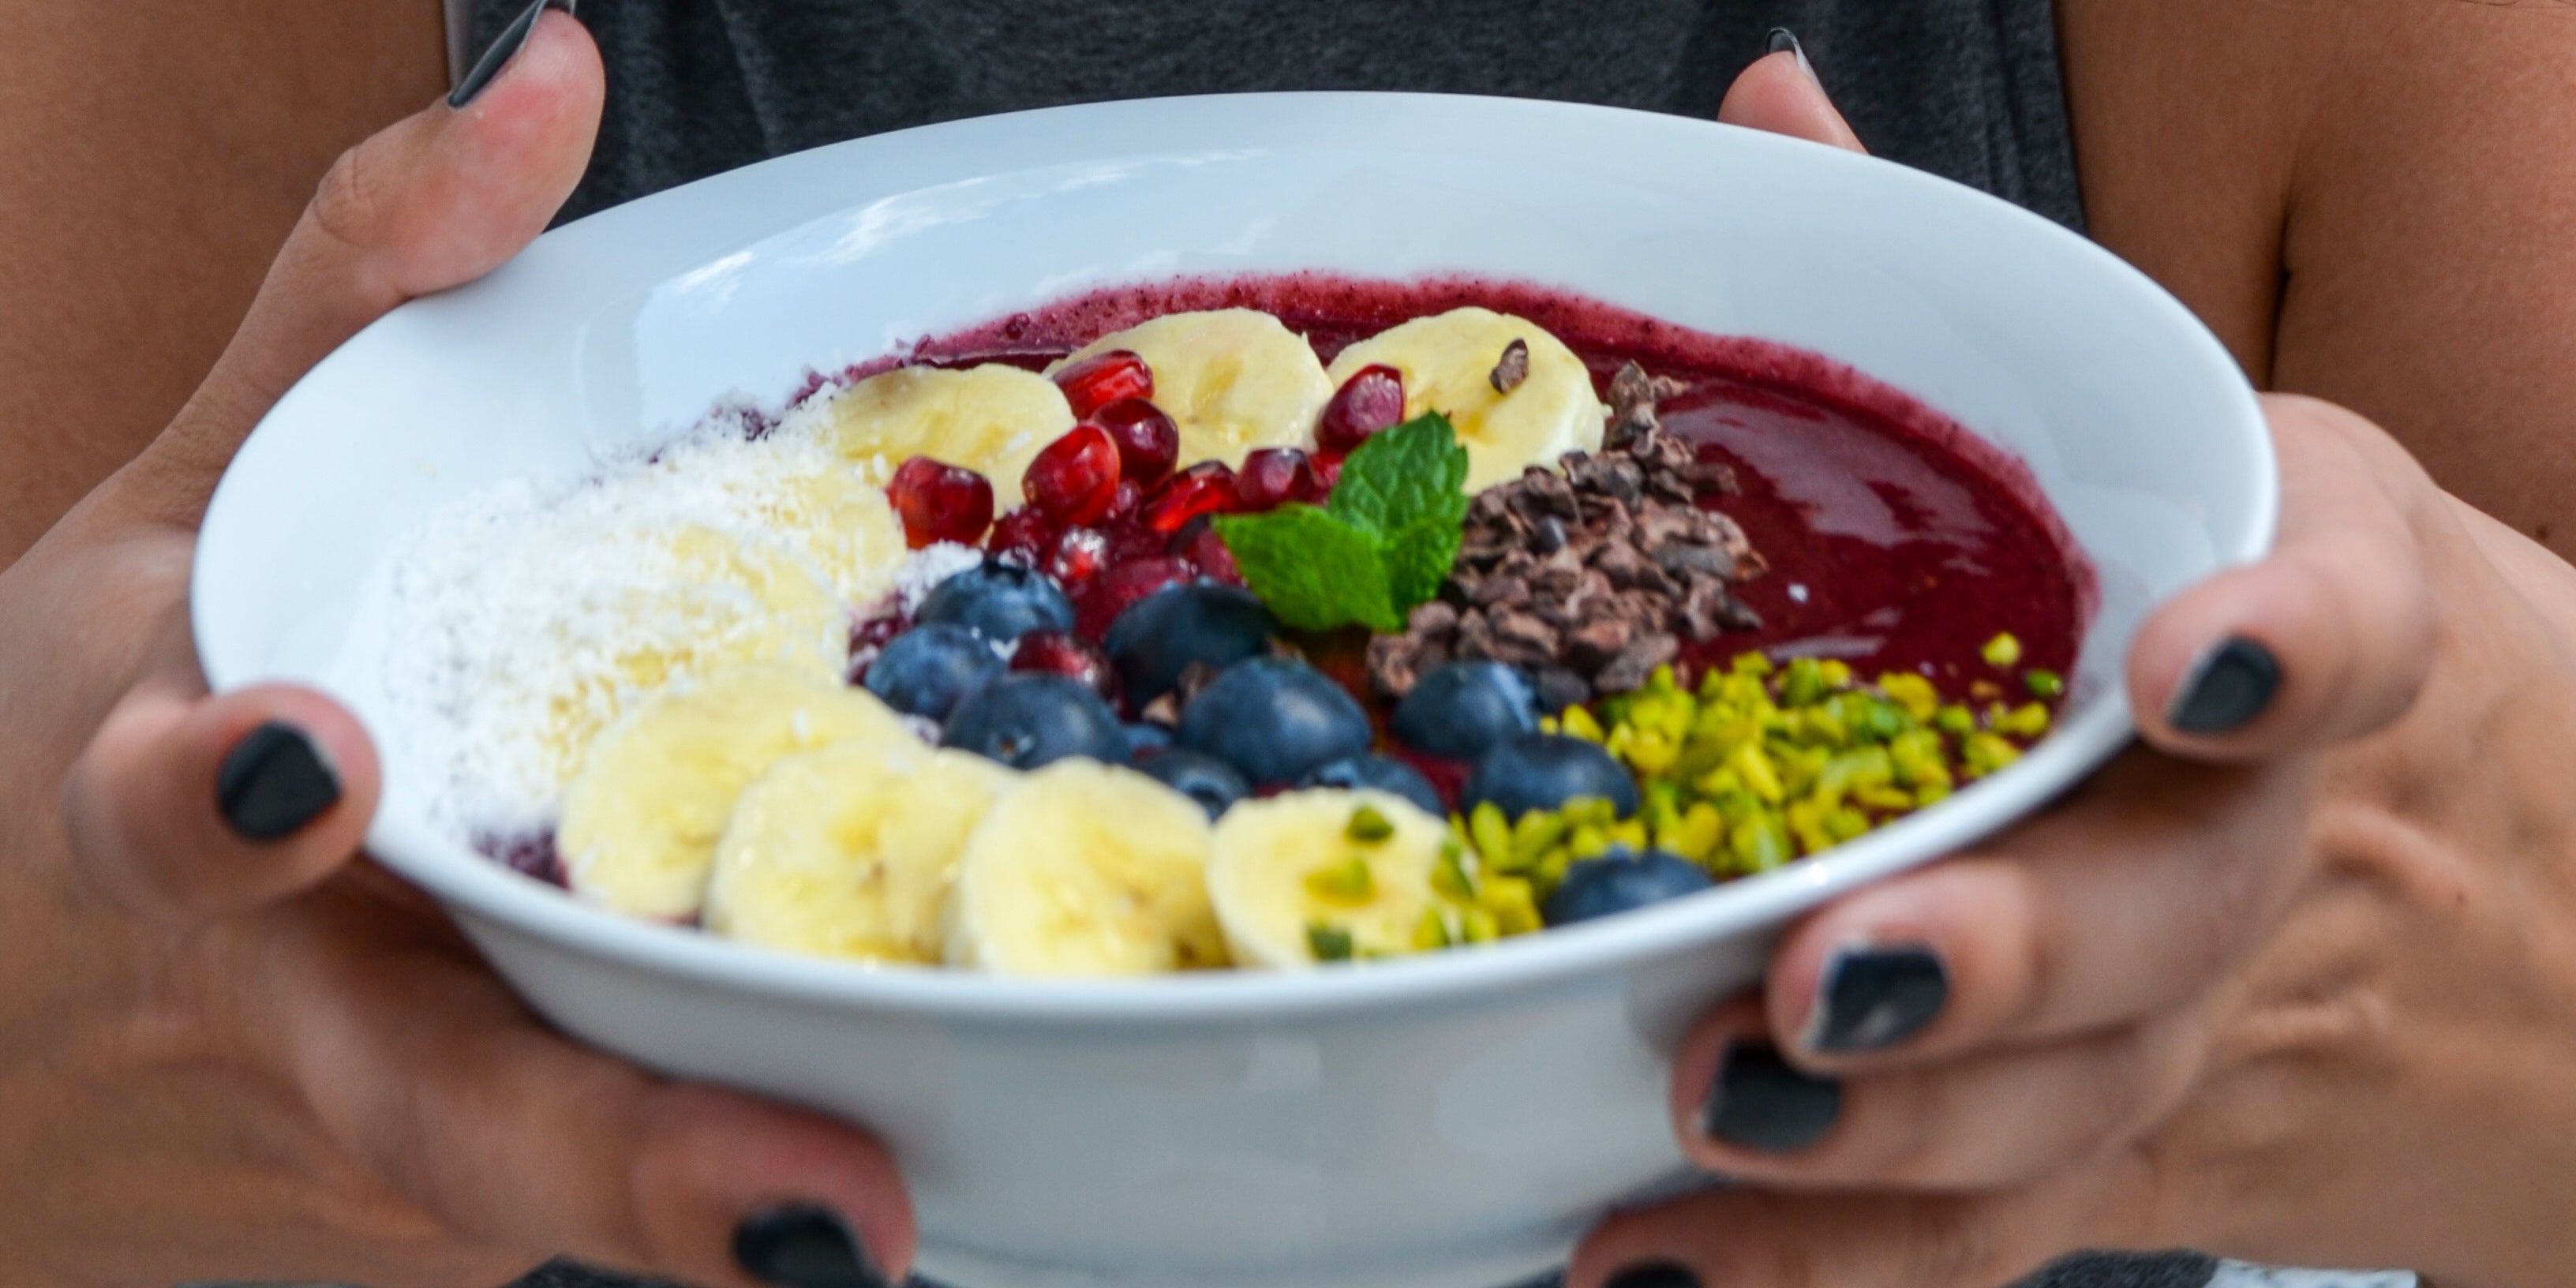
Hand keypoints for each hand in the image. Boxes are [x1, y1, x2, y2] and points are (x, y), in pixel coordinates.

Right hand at [0, 14, 911, 1286]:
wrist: (7, 1006)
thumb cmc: (99, 718)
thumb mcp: (189, 494)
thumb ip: (362, 285)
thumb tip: (551, 73)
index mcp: (158, 809)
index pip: (165, 812)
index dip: (223, 800)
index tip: (300, 765)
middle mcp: (276, 1012)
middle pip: (437, 1108)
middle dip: (626, 1171)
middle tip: (822, 1212)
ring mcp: (365, 1162)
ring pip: (553, 1186)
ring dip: (711, 1200)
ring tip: (893, 1199)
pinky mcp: (444, 1222)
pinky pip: (604, 1176)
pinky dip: (720, 1171)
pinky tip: (876, 1130)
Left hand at [1562, 47, 2575, 1287]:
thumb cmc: (2352, 656)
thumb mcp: (2238, 460)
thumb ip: (2001, 308)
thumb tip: (1770, 113)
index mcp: (2333, 622)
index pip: (2362, 623)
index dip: (2291, 645)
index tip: (2202, 661)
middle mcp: (2279, 841)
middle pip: (2173, 913)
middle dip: (2007, 958)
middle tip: (1831, 977)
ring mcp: (2217, 1023)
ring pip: (2076, 1109)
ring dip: (1887, 1146)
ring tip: (1707, 1122)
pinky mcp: (2147, 1149)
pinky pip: (2008, 1225)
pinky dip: (1834, 1267)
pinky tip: (1659, 1257)